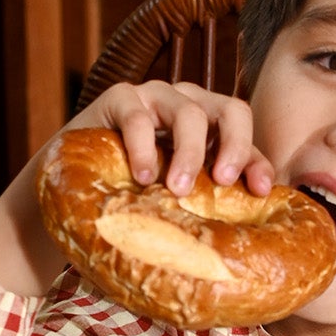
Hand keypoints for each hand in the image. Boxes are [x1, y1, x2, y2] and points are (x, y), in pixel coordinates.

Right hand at [70, 80, 273, 199]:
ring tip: (178, 189)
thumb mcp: (176, 199)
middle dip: (234, 146)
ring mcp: (155, 97)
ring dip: (190, 153)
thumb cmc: (133, 195)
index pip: (244, 135)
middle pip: (230, 110)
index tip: (262, 190)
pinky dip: (144, 147)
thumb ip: (205, 202)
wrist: (74, 187)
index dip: (256, 159)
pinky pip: (139, 116)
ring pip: (189, 111)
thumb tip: (244, 237)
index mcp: (210, 128)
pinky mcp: (120, 98)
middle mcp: (188, 105)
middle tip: (223, 182)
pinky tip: (143, 177)